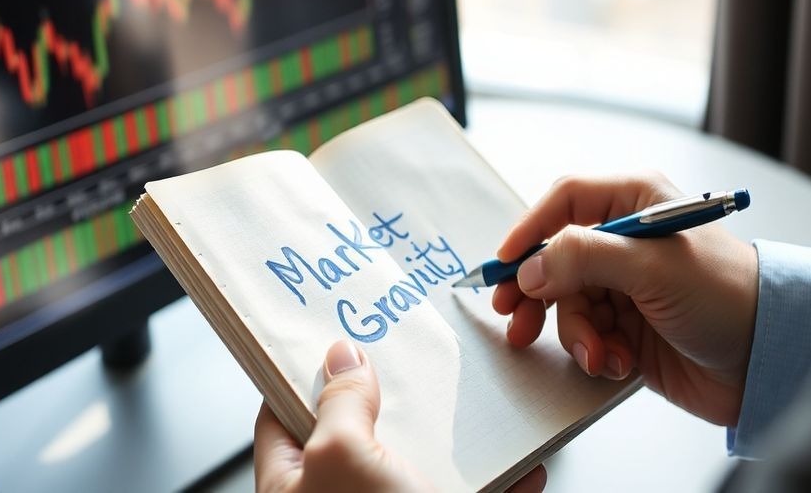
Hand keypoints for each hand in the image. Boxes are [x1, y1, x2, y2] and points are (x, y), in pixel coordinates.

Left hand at [254, 341, 546, 491]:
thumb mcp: (345, 460)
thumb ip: (339, 405)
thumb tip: (338, 357)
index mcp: (295, 485)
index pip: (282, 414)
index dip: (303, 371)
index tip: (334, 333)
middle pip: (361, 435)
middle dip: (397, 398)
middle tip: (420, 355)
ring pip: (425, 466)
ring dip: (460, 439)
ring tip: (483, 405)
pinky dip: (506, 482)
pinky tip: (528, 467)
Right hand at [493, 174, 758, 425]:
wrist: (769, 359)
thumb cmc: (729, 296)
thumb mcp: (653, 267)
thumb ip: (584, 259)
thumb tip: (530, 267)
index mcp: (637, 201)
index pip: (564, 201)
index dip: (529, 229)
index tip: (504, 265)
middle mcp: (626, 239)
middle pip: (554, 257)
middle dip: (537, 293)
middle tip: (515, 320)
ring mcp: (625, 285)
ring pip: (566, 303)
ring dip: (575, 333)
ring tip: (598, 353)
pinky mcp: (627, 326)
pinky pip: (586, 335)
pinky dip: (594, 352)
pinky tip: (618, 363)